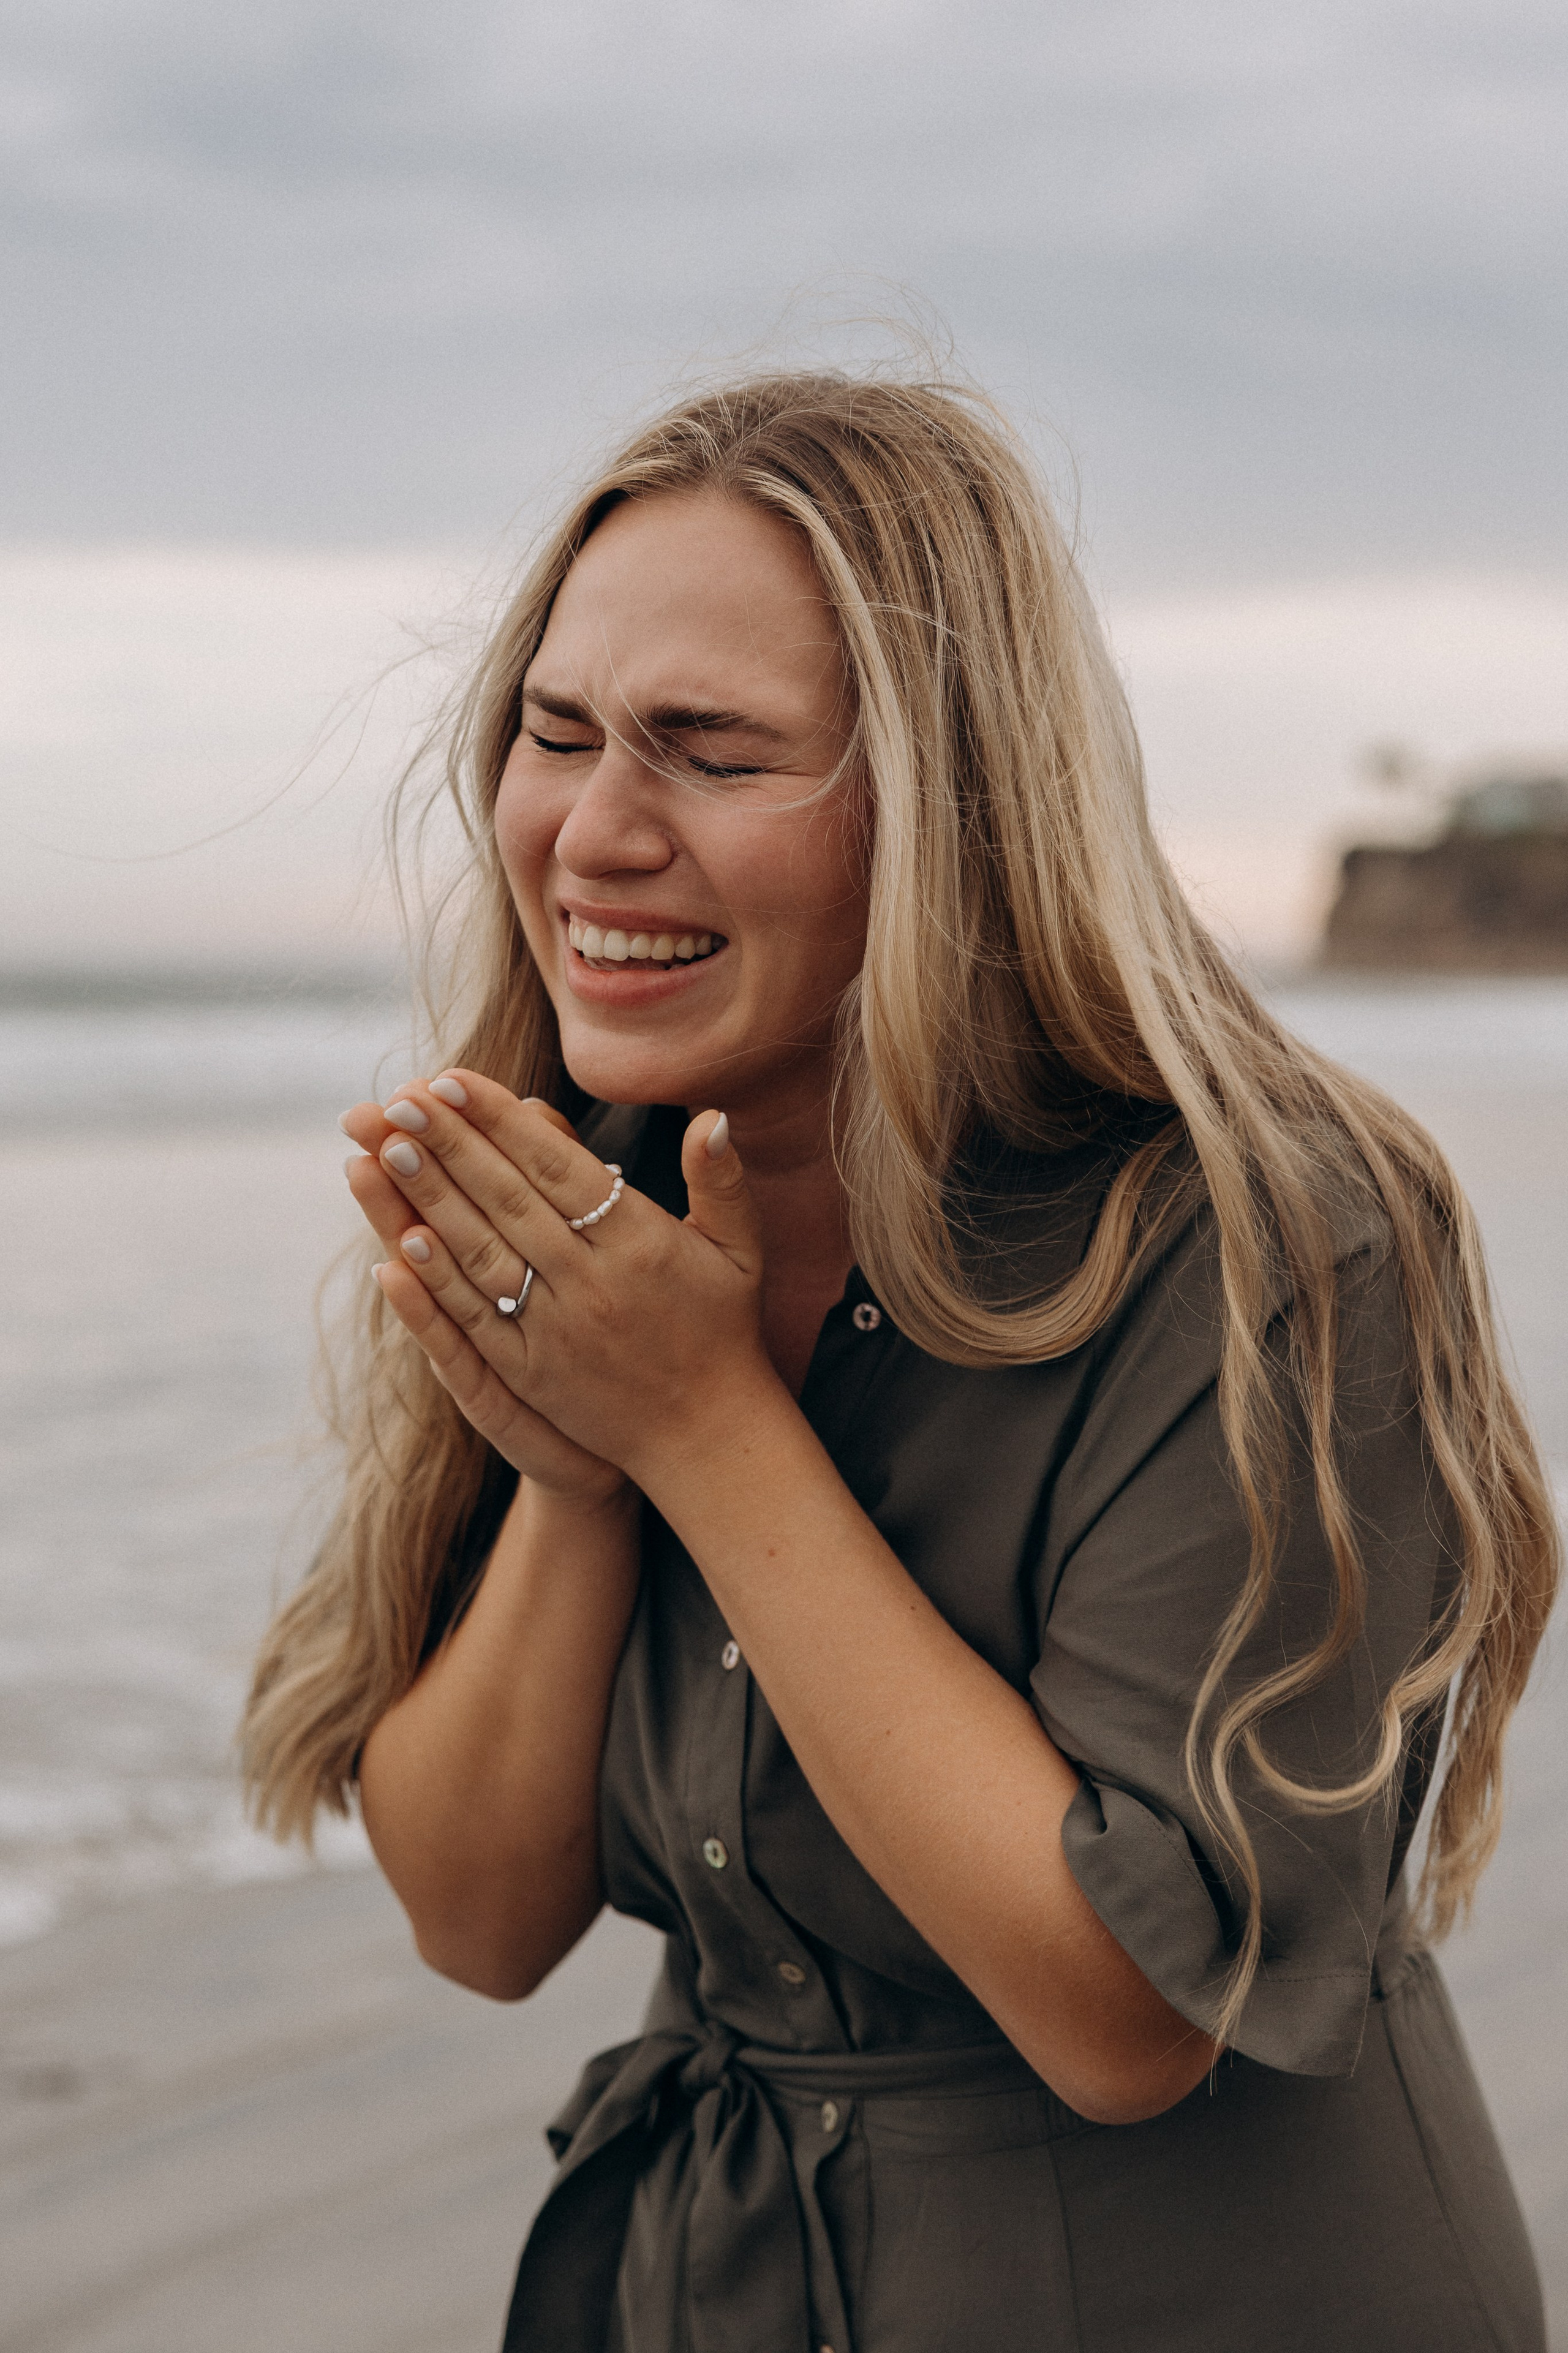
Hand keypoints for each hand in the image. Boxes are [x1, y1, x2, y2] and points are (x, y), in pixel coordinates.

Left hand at [346, 1074, 785, 1500]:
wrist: (707, 1434)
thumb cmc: (722, 1326)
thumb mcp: (739, 1249)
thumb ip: (721, 1181)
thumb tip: (713, 1116)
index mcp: (640, 1242)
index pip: (556, 1168)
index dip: (501, 1122)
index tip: (453, 1079)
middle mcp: (593, 1282)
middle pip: (508, 1200)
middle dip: (450, 1144)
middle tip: (400, 1096)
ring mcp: (557, 1330)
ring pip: (483, 1252)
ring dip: (430, 1199)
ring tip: (386, 1147)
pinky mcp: (531, 1374)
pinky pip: (477, 1319)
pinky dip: (437, 1282)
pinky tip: (399, 1242)